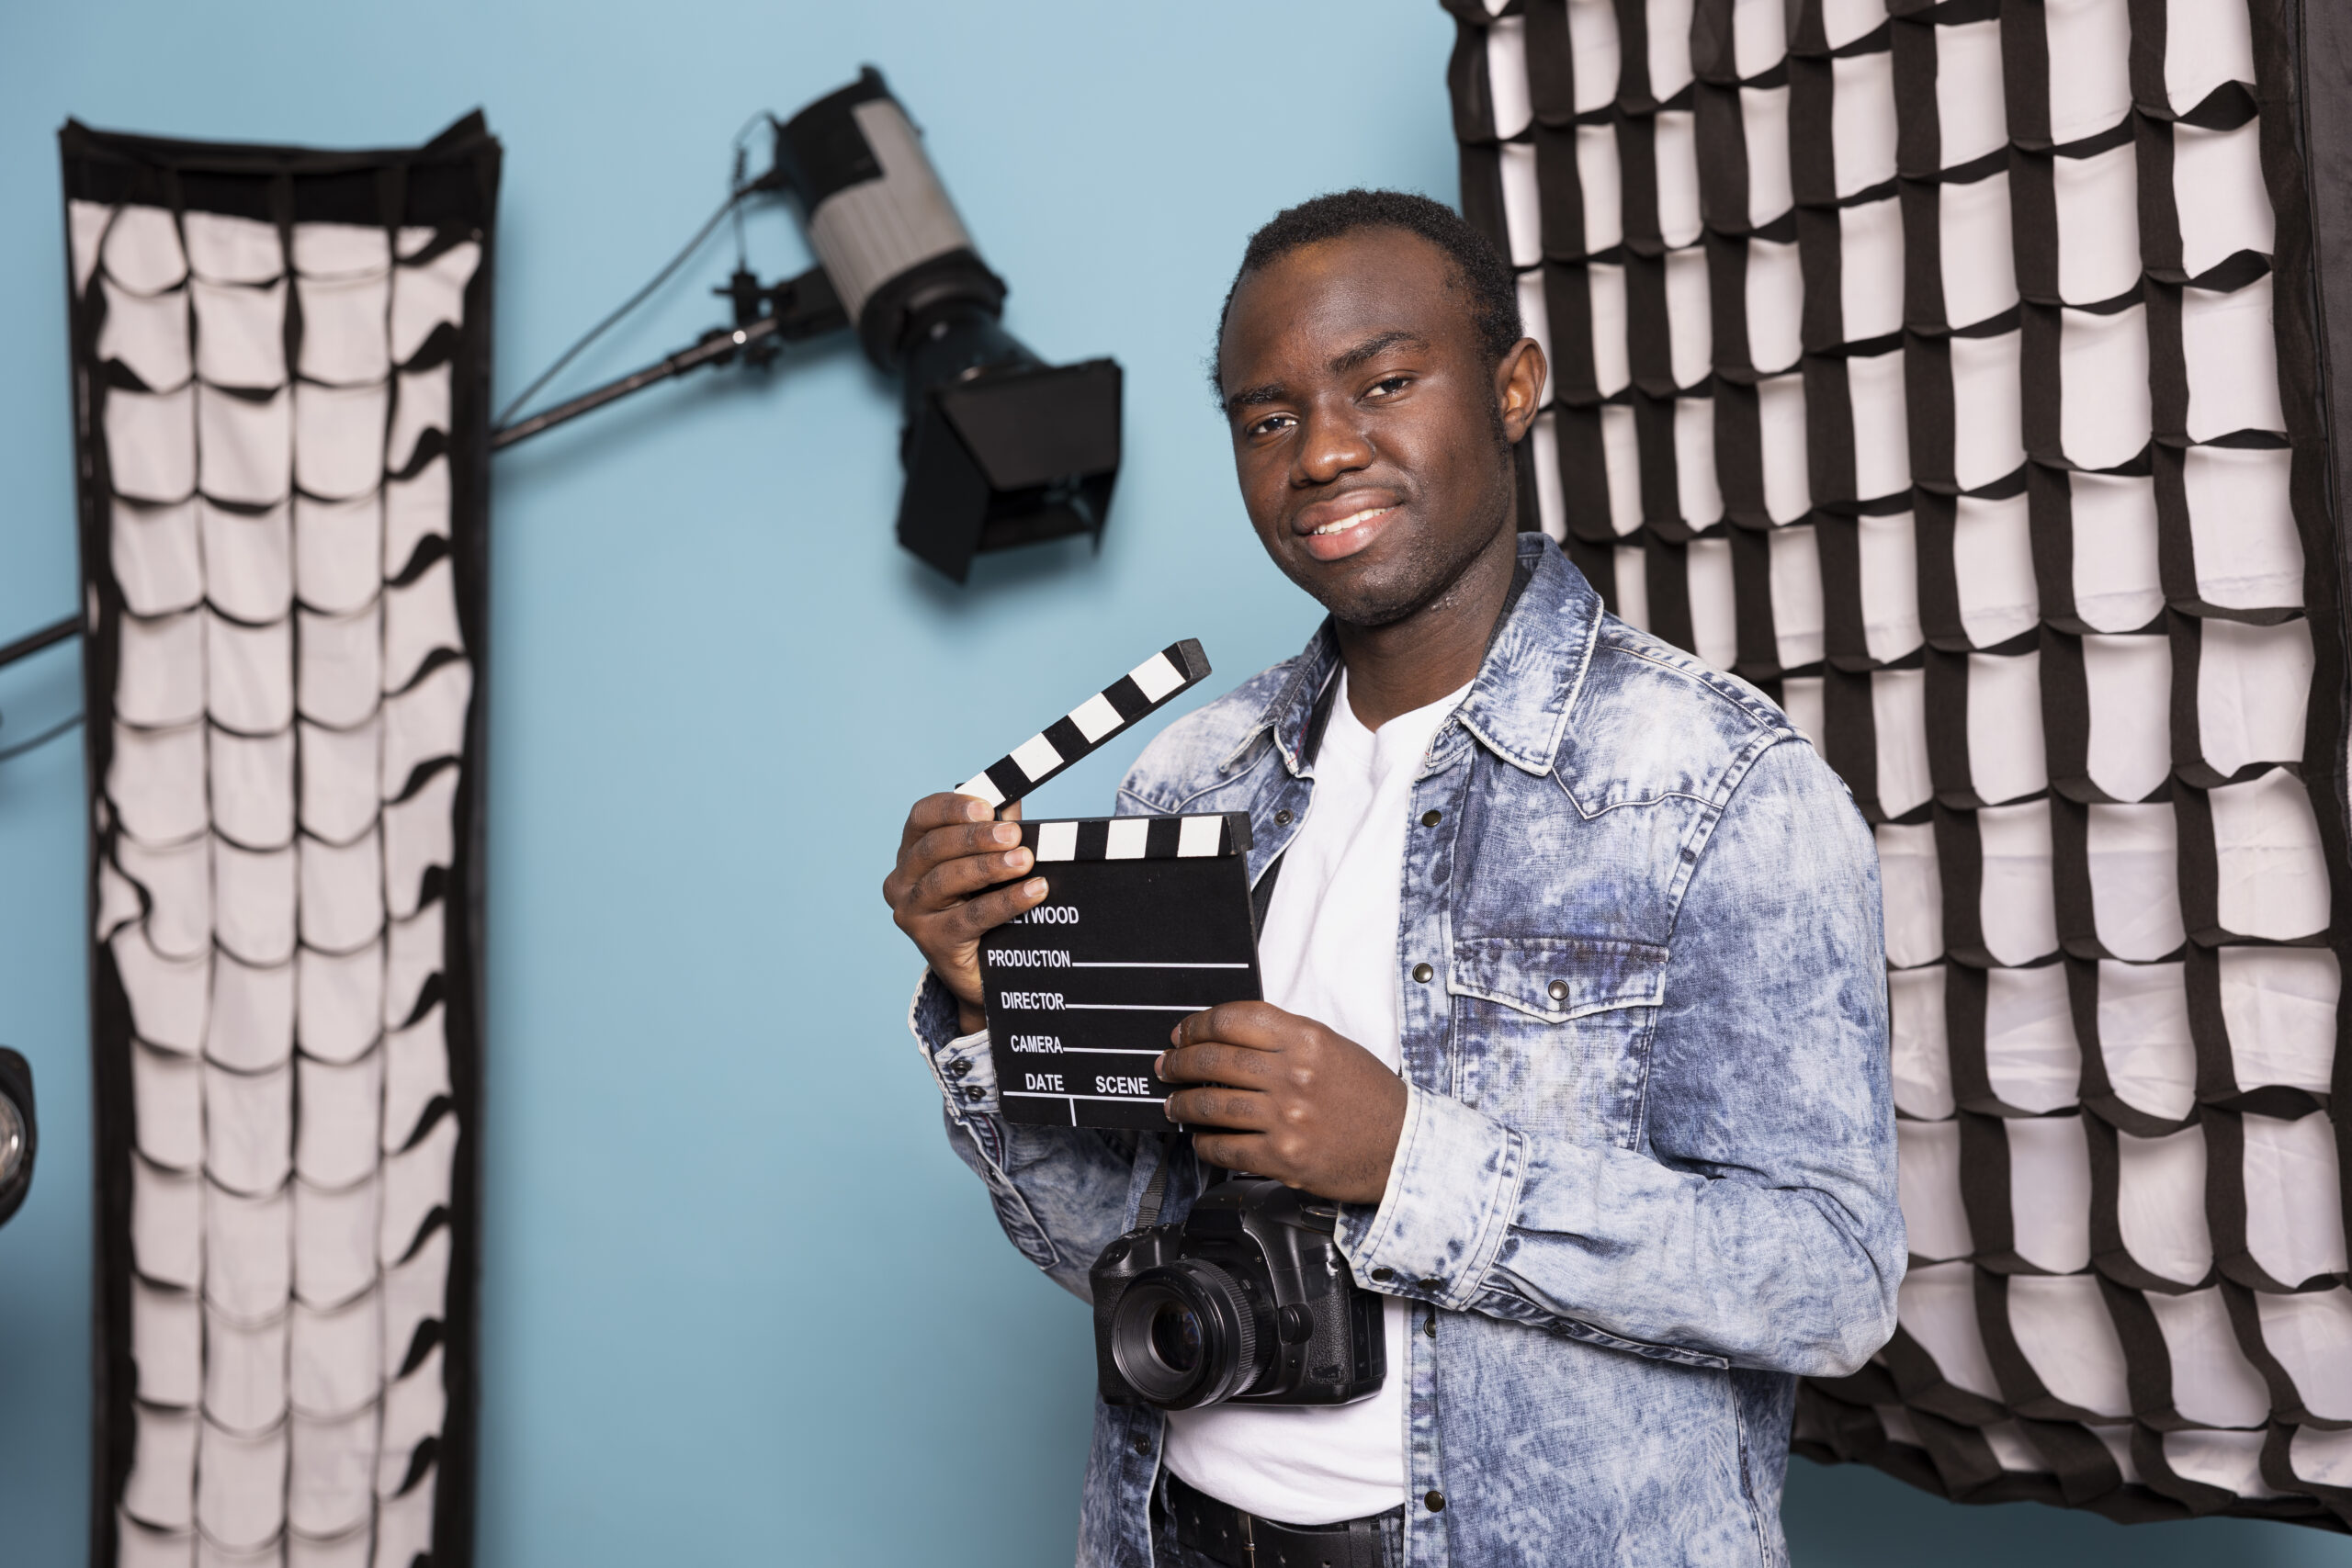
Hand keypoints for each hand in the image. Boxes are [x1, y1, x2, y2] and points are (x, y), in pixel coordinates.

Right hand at [882, 793, 1046, 1033]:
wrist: (982, 973)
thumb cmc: (982, 908)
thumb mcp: (987, 866)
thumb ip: (995, 832)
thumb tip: (1012, 800)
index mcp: (911, 853)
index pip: (921, 817)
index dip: (951, 807)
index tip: (986, 807)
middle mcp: (901, 882)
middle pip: (934, 848)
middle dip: (976, 838)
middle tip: (1014, 836)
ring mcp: (911, 913)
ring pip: (947, 880)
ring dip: (990, 867)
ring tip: (1024, 861)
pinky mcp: (931, 942)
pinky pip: (969, 917)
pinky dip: (1005, 902)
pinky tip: (1033, 892)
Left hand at [1157, 1002, 1408, 1204]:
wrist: (1402, 1147)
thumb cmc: (1371, 1098)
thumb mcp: (1334, 1048)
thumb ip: (1285, 1039)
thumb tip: (1230, 1039)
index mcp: (1306, 1040)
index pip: (1234, 1020)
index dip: (1198, 1024)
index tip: (1183, 1033)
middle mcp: (1293, 1075)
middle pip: (1215, 1059)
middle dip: (1180, 1062)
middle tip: (1168, 1065)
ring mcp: (1286, 1118)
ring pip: (1212, 1104)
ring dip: (1183, 1104)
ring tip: (1174, 1104)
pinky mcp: (1283, 1157)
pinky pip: (1225, 1148)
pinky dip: (1204, 1143)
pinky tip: (1200, 1139)